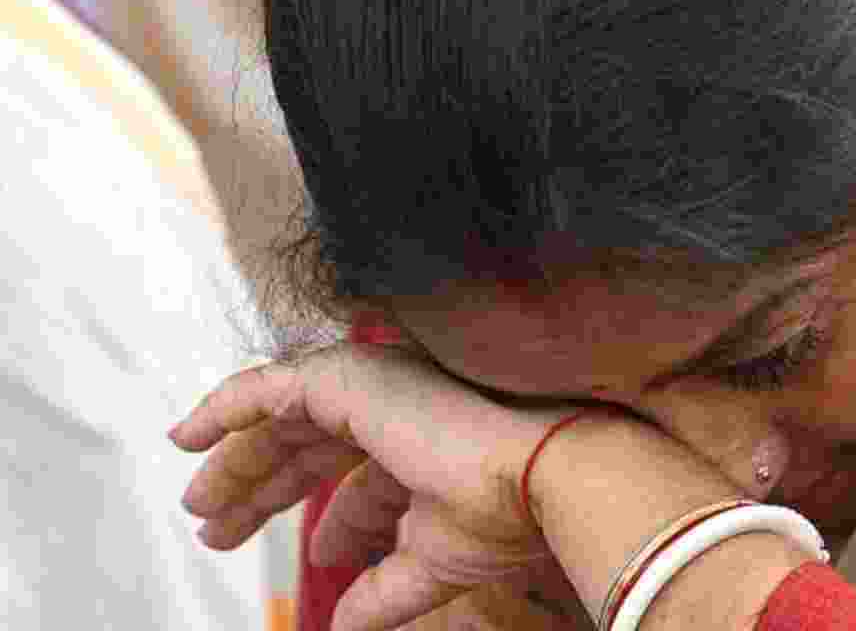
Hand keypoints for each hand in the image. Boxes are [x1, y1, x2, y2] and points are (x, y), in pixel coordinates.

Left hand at [168, 341, 584, 630]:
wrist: (537, 474)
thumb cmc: (505, 510)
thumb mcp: (429, 563)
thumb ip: (381, 592)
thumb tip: (344, 629)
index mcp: (418, 447)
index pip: (355, 483)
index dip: (321, 521)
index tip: (303, 555)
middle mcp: (394, 410)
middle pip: (307, 450)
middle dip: (262, 491)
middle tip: (217, 525)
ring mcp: (368, 388)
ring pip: (279, 423)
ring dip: (236, 463)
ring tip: (197, 502)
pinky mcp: (343, 379)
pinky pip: (263, 389)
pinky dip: (223, 409)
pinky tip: (187, 437)